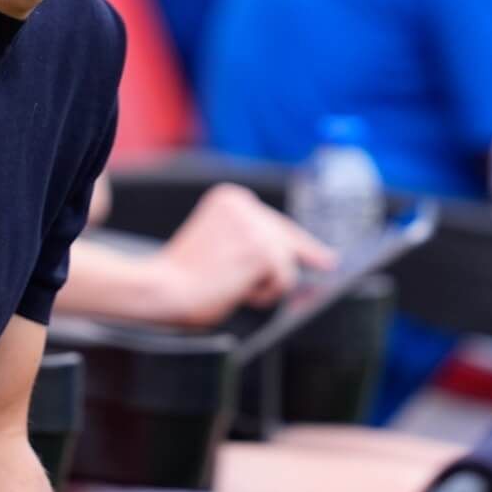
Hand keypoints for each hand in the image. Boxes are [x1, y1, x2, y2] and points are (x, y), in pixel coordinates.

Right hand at [147, 184, 336, 326]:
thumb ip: (252, 240)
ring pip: (287, 262)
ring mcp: (255, 226)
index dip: (298, 239)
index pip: (273, 220)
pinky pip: (284, 279)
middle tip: (328, 262)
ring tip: (235, 287)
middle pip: (287, 237)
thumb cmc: (184, 275)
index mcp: (230, 198)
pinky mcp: (263, 251)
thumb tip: (298, 255)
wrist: (164, 288)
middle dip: (307, 253)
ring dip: (268, 283)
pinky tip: (241, 292)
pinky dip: (267, 293)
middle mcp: (245, 205)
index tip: (321, 250)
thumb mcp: (219, 243)